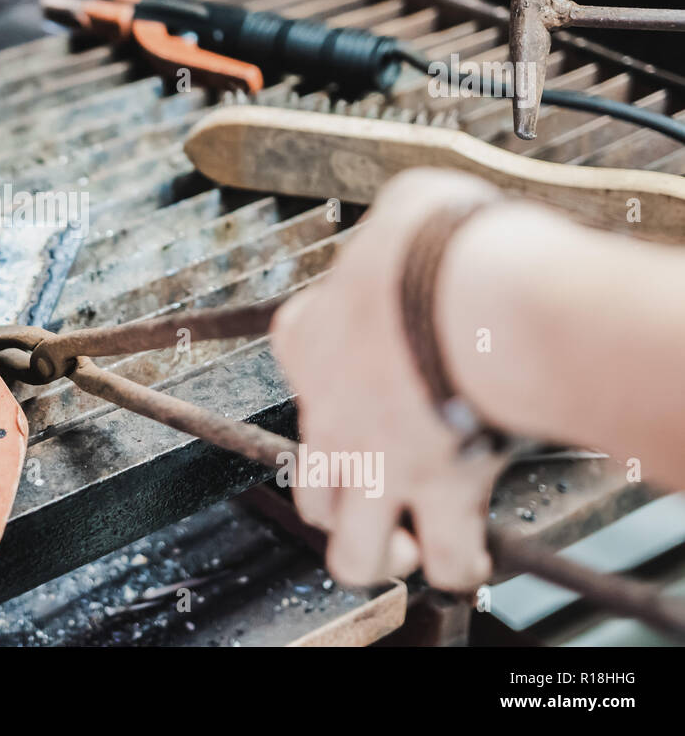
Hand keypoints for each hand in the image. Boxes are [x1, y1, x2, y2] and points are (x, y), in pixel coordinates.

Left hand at [269, 168, 508, 591]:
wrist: (468, 287)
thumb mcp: (404, 208)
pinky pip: (445, 559)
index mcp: (306, 338)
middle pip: (309, 487)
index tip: (372, 361)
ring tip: (411, 538)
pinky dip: (460, 564)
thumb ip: (401, 231)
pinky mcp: (435, 492)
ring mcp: (374, 462)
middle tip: (382, 487)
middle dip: (341, 499)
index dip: (332, 367)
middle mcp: (326, 414)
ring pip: (351, 550)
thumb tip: (427, 224)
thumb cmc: (434, 239)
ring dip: (380, 550)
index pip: (298, 360)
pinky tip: (472, 552)